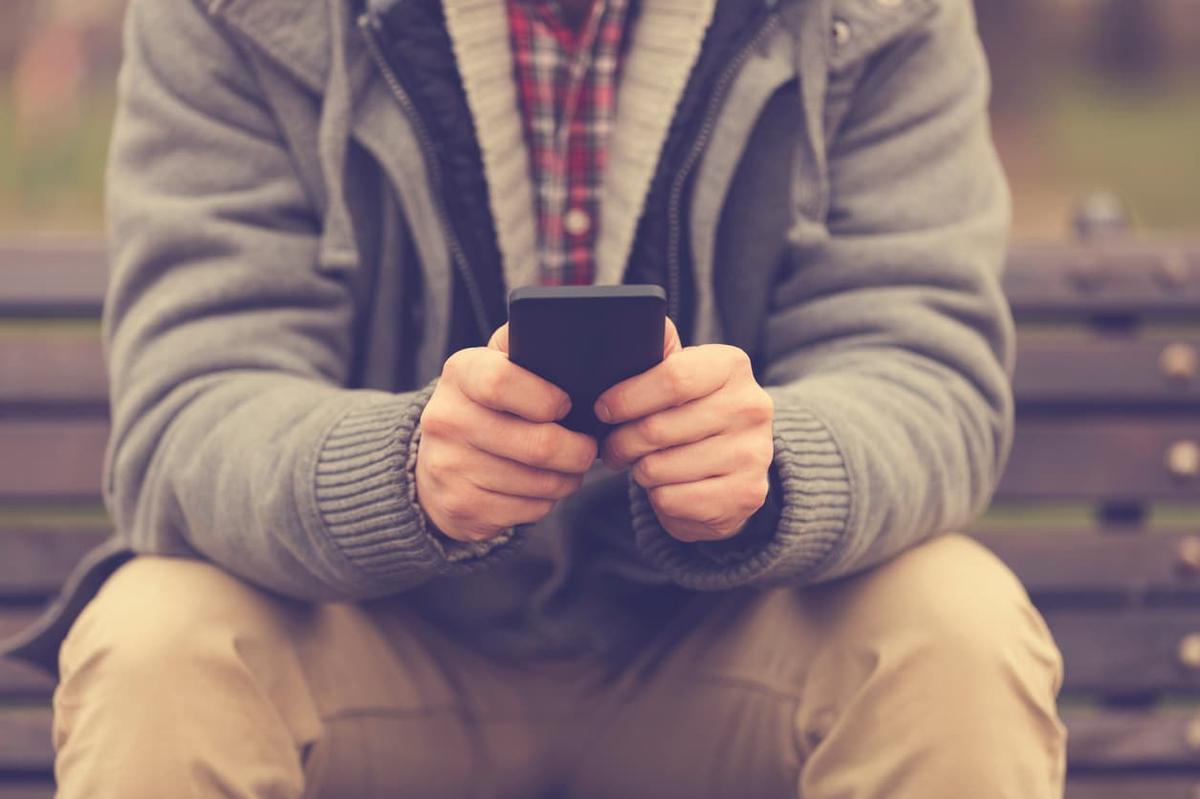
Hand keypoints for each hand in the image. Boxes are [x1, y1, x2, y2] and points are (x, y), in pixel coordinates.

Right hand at [415, 324, 597, 542]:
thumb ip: (522, 347)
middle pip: (538, 445)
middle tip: (587, 447)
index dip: (545, 398)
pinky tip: (539, 486)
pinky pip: (530, 510)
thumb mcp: (492, 366)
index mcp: (460, 375)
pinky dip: (546, 501)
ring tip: (568, 466)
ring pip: (541, 483)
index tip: (566, 405)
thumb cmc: (483, 407)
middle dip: (578, 450)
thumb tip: (567, 331)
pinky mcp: (463, 508)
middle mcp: (447, 420)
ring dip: (568, 478)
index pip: (502, 382)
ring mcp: (451, 468)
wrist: (432, 463)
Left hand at [596, 318, 773, 542]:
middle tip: (613, 447)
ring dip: (639, 471)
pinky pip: (672, 500)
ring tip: (644, 464)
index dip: (626, 398)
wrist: (737, 465)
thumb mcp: (681, 374)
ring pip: (658, 468)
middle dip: (621, 441)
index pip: (673, 378)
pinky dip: (658, 498)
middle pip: (657, 428)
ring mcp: (753, 454)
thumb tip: (626, 327)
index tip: (603, 410)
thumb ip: (658, 352)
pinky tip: (668, 486)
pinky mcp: (746, 495)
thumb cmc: (693, 411)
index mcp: (732, 366)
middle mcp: (751, 407)